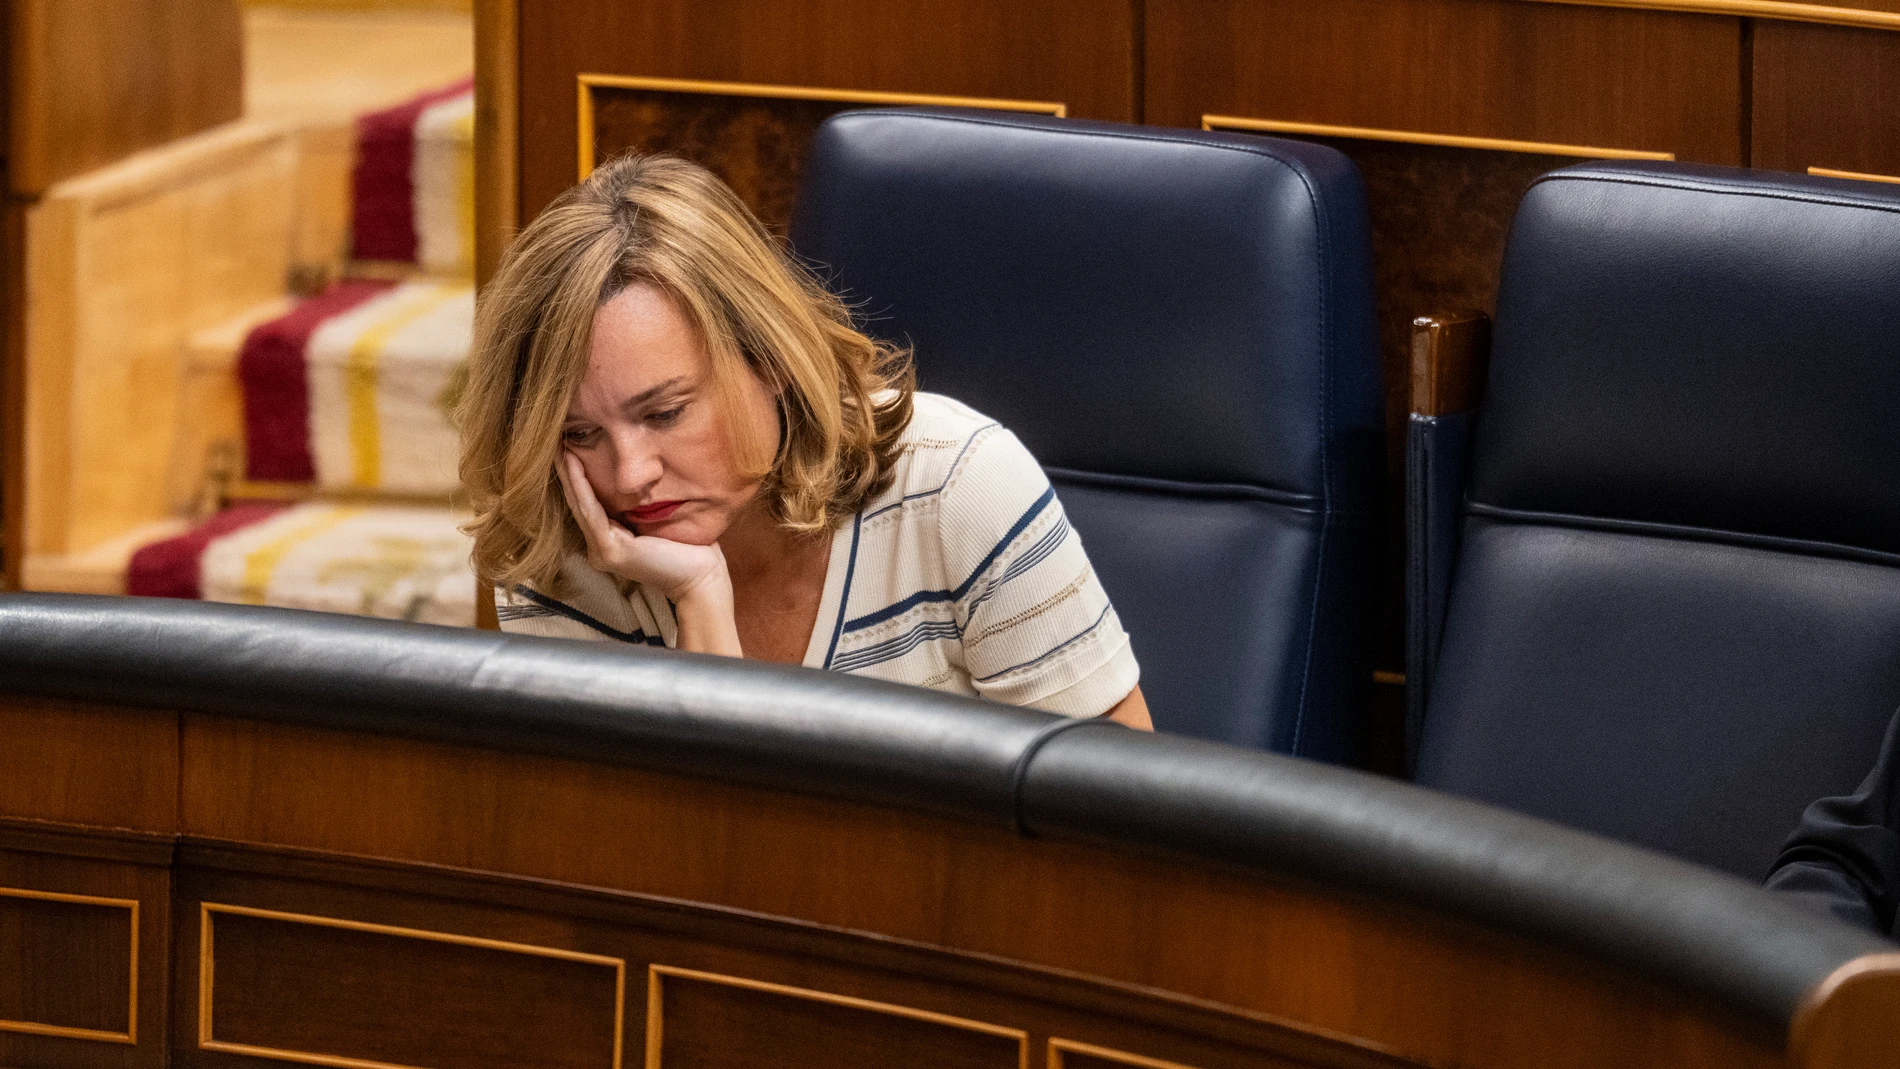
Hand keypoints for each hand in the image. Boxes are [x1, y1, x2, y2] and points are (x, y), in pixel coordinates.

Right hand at [557, 453, 741, 657]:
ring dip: (568, 474)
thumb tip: (630, 469)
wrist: (701, 574)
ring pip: (580, 504)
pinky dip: (582, 486)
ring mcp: (602, 551)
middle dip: (566, 470)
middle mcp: (599, 547)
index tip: (567, 445)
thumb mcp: (653, 517)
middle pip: (578, 501)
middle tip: (554, 440)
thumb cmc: (685, 544)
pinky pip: (592, 512)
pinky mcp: (610, 551)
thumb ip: (636, 502)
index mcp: (608, 540)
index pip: (586, 502)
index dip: (575, 475)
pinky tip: (575, 464)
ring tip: (559, 447)